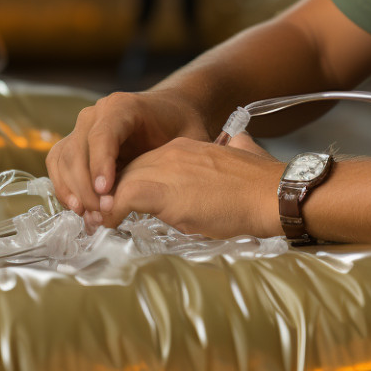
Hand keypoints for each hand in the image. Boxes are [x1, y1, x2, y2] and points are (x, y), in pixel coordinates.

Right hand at [45, 91, 208, 218]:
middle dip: (86, 186)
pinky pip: (60, 164)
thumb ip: (187, 154)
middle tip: (103, 213)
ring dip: (73, 190)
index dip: (100, 164)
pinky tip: (80, 208)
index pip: (102, 134)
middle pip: (78, 149)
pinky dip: (65, 187)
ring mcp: (82, 127)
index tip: (105, 191)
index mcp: (122, 106)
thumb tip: (181, 181)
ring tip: (92, 215)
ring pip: (64, 159)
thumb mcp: (191, 136)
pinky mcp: (77, 143)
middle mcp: (96, 113)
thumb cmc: (181, 125)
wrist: (172, 113)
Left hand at [101, 134, 282, 237]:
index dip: (131, 181)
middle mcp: (172, 153)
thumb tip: (241, 144)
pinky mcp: (162, 190)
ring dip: (104, 204)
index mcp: (188, 146)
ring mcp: (166, 169)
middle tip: (101, 216)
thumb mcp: (246, 153)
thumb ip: (236, 147)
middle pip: (127, 169)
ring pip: (118, 181)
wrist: (272, 194)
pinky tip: (109, 226)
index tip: (124, 201)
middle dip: (111, 192)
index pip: (146, 161)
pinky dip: (110, 213)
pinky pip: (122, 198)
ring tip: (98, 224)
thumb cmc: (263, 185)